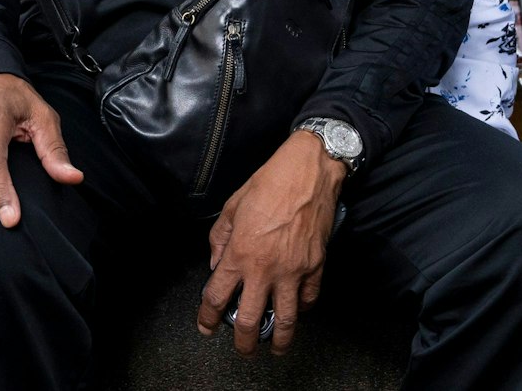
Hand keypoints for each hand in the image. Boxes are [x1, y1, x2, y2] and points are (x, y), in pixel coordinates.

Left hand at [197, 131, 345, 355]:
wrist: (308, 172)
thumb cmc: (269, 183)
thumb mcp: (233, 206)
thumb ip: (220, 238)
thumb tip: (217, 262)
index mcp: (240, 253)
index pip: (217, 296)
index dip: (208, 317)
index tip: (206, 326)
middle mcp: (265, 268)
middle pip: (251, 320)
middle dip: (244, 342)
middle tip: (243, 349)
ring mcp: (293, 271)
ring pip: (285, 319)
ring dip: (279, 339)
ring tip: (276, 348)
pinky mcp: (316, 266)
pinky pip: (309, 298)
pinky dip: (303, 309)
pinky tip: (297, 311)